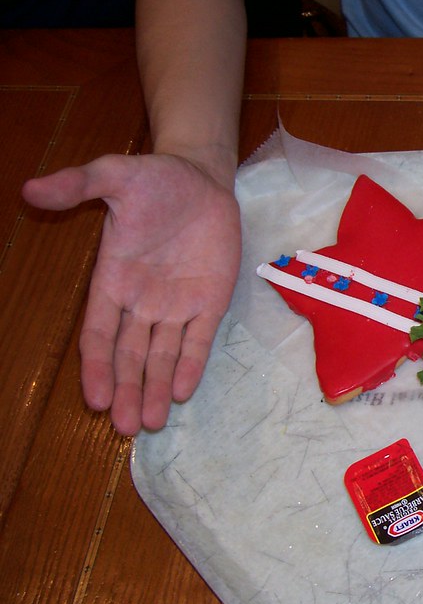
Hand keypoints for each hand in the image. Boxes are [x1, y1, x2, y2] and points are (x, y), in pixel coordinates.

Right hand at [22, 153, 240, 434]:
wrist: (201, 178)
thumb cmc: (155, 180)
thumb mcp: (114, 175)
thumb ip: (78, 185)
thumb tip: (30, 189)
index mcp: (113, 280)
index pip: (100, 334)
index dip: (97, 366)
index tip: (96, 399)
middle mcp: (142, 302)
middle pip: (131, 356)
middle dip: (129, 390)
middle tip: (128, 428)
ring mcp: (177, 304)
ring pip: (163, 356)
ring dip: (157, 388)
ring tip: (152, 423)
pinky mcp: (210, 300)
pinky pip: (199, 339)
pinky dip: (193, 365)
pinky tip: (185, 392)